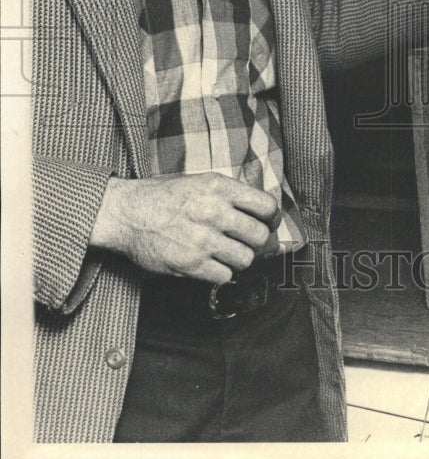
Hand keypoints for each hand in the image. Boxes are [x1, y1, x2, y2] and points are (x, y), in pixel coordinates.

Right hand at [90, 172, 279, 283]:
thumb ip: (230, 194)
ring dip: (238, 260)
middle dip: (257, 243)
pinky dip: (221, 274)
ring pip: (245, 259)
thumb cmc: (164, 196)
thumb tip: (262, 212)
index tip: (267, 224)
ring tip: (226, 254)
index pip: (267, 206)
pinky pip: (225, 277)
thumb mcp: (201, 181)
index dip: (271, 218)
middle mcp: (214, 212)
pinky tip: (211, 265)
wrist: (126, 212)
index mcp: (219, 187)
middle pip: (260, 236)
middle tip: (248, 244)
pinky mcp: (190, 264)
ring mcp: (202, 239)